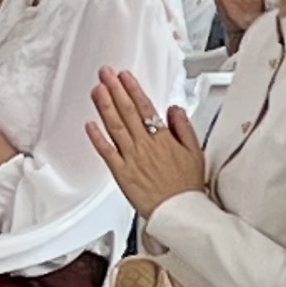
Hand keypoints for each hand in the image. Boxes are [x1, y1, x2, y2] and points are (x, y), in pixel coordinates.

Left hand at [84, 66, 211, 217]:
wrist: (179, 213)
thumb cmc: (187, 187)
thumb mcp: (195, 153)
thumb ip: (184, 128)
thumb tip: (175, 109)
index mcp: (164, 139)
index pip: (145, 107)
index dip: (132, 89)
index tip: (124, 76)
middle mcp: (146, 145)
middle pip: (127, 112)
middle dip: (115, 89)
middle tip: (105, 73)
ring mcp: (132, 158)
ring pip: (115, 126)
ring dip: (105, 106)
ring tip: (97, 89)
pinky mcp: (122, 173)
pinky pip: (107, 152)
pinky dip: (97, 137)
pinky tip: (90, 124)